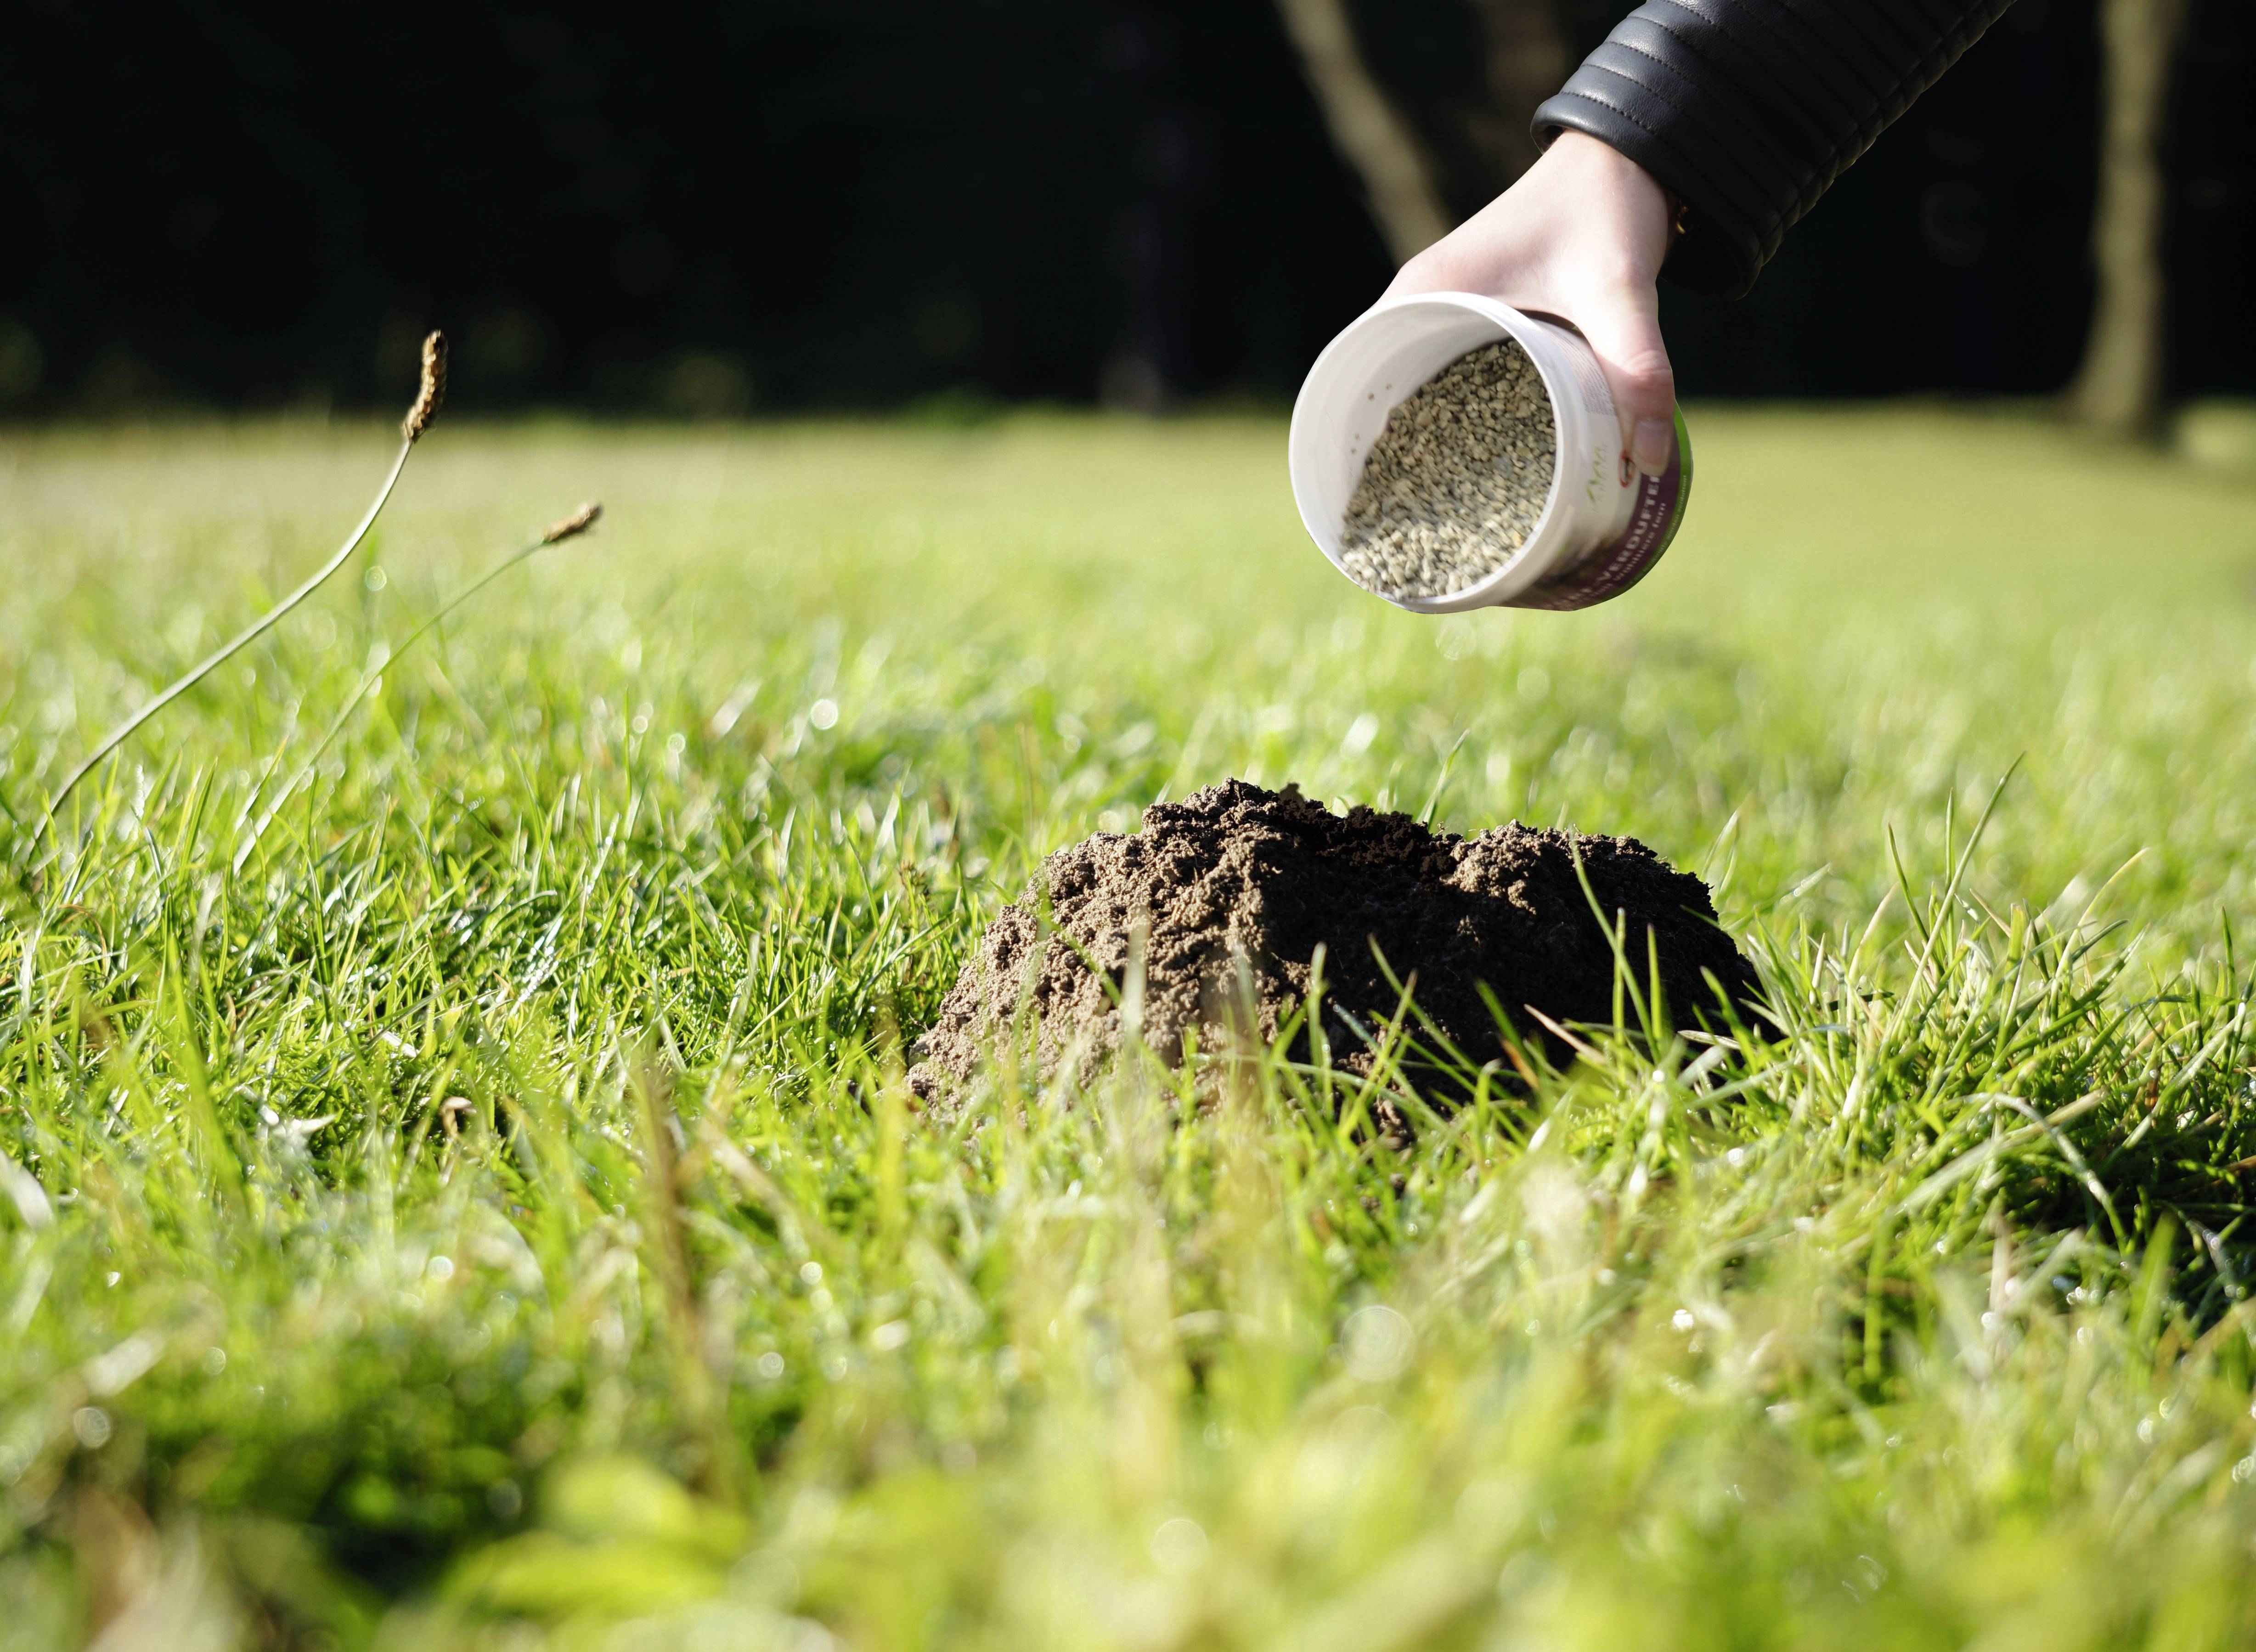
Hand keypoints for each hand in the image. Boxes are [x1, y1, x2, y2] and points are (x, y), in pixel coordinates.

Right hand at [1385, 132, 1676, 477]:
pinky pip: (1455, 373)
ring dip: (1436, 436)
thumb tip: (1650, 463)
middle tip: (1429, 521)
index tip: (1382, 501)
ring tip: (1454, 504)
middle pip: (1389, 389)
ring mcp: (1450, 307)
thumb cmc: (1606, 208)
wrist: (1629, 154)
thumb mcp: (1619, 292)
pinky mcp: (1481, 314)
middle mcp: (1424, 300)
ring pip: (1422, 385)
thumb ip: (1637, 370)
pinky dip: (1466, 413)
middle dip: (1404, 454)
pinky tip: (1492, 457)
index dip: (1364, 439)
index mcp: (1426, 291)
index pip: (1364, 373)